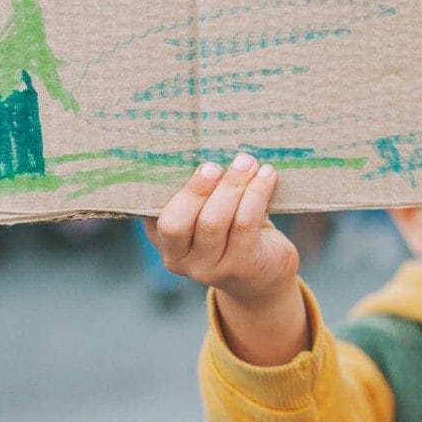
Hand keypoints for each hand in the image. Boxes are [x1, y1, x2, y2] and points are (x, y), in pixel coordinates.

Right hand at [148, 156, 300, 304]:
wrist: (264, 278)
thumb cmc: (231, 233)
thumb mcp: (208, 215)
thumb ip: (199, 194)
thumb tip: (203, 143)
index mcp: (164, 243)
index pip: (155, 217)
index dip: (168, 189)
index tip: (188, 160)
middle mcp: (179, 261)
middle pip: (179, 222)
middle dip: (198, 188)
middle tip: (216, 164)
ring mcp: (210, 269)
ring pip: (214, 221)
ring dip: (232, 186)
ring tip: (247, 162)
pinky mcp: (242, 267)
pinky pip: (245, 224)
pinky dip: (256, 194)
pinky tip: (267, 176)